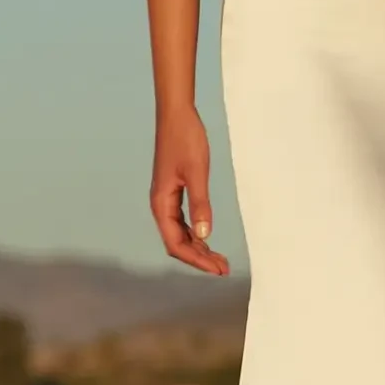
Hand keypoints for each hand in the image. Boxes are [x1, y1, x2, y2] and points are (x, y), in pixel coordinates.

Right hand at [151, 107, 229, 275]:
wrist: (176, 115)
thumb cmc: (185, 140)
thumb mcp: (197, 173)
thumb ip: (200, 205)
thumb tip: (204, 235)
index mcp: (161, 203)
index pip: (176, 244)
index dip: (196, 260)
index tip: (217, 269)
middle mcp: (160, 204)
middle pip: (177, 243)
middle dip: (199, 258)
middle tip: (224, 268)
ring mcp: (166, 198)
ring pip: (179, 234)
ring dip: (198, 248)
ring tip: (219, 258)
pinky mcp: (173, 191)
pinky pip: (181, 222)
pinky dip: (195, 234)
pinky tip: (207, 238)